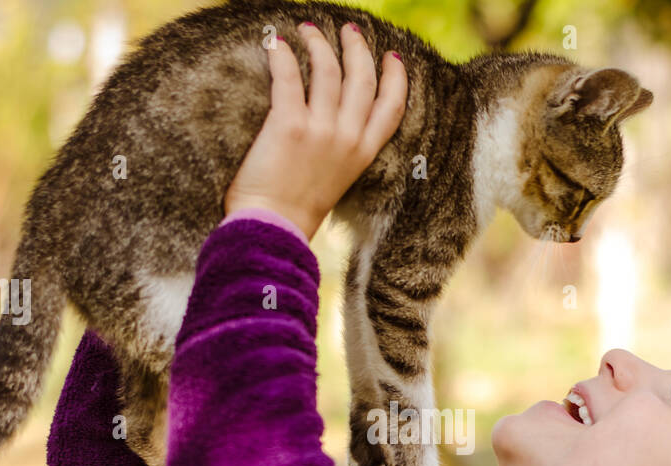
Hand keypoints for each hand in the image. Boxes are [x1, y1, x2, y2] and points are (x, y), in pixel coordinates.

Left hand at [223, 21, 407, 241]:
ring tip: (308, 29)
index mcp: (363, 154)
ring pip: (328, 69)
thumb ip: (341, 154)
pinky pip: (289, 76)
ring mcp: (320, 130)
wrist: (274, 230)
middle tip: (349, 30)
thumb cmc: (296, 212)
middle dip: (358, 48)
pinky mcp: (288, 125)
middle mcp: (347, 138)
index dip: (396, 78)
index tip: (393, 57)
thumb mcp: (336, 182)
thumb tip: (331, 127)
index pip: (393, 107)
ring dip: (319, 43)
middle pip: (362, 78)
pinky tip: (275, 43)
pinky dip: (282, 54)